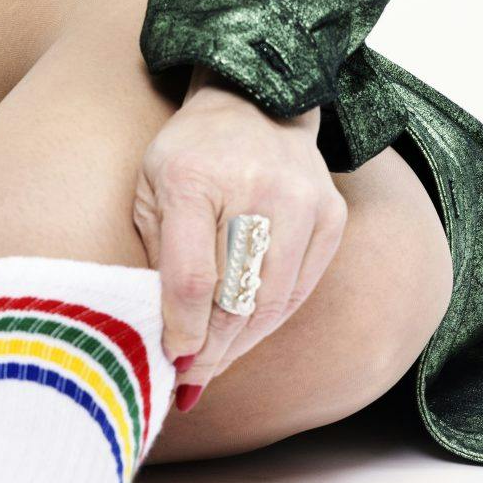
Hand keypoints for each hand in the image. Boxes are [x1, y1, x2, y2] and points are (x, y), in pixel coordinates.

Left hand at [132, 74, 347, 397]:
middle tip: (189, 381)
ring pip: (274, 302)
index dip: (182, 331)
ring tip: (213, 367)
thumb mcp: (150, 190)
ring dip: (241, 344)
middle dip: (210, 349)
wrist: (255, 100)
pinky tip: (244, 337)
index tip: (171, 362)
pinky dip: (270, 320)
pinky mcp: (331, 215)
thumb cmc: (190, 153)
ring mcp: (303, 202)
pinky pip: (300, 289)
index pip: (191, 278)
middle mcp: (256, 188)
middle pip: (236, 297)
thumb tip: (167, 334)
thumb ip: (156, 257)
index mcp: (194, 179)